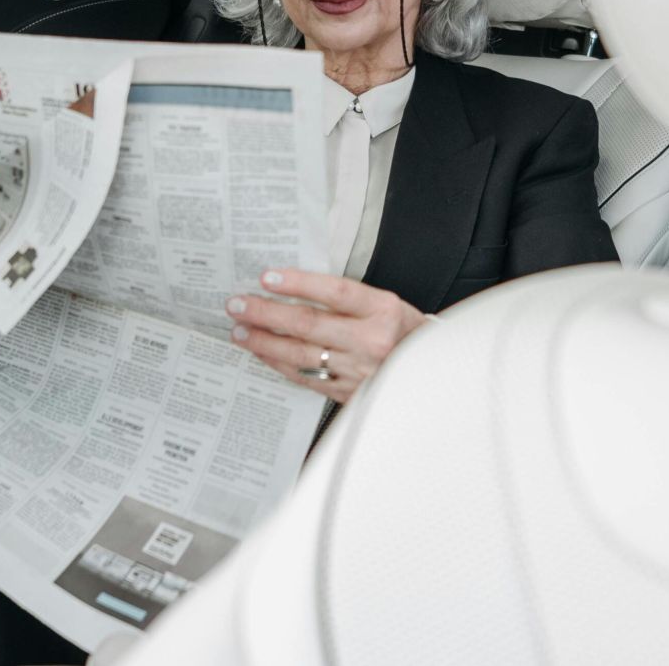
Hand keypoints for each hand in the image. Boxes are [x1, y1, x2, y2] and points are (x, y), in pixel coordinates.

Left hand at [225, 268, 427, 403]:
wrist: (430, 374)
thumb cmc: (405, 333)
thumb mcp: (386, 305)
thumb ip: (347, 300)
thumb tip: (295, 289)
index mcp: (384, 310)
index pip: (335, 292)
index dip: (299, 283)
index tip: (267, 277)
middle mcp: (372, 340)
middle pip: (309, 324)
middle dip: (266, 313)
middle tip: (238, 305)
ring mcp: (360, 370)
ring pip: (302, 355)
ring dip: (264, 342)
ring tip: (239, 331)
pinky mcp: (350, 392)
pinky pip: (307, 378)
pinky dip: (280, 364)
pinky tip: (263, 354)